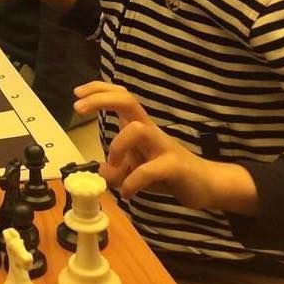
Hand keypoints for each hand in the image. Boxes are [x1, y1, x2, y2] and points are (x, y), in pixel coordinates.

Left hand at [73, 81, 217, 208]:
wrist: (206, 185)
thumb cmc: (168, 172)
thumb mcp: (136, 169)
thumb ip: (117, 170)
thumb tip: (100, 172)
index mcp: (139, 126)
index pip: (121, 97)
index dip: (98, 90)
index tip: (76, 93)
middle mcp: (150, 130)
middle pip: (128, 101)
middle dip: (101, 100)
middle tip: (78, 107)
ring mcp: (163, 146)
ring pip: (137, 130)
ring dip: (117, 146)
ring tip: (112, 164)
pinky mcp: (173, 167)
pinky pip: (149, 170)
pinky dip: (132, 182)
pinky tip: (126, 193)